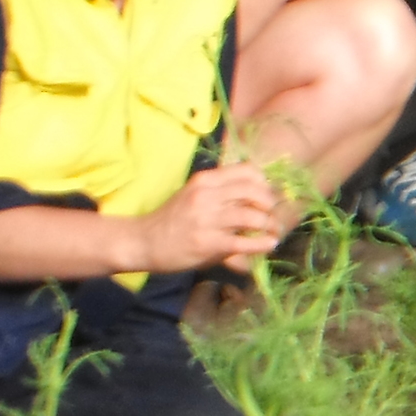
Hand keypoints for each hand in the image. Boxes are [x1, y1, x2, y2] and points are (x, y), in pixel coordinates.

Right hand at [135, 164, 281, 273]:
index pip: (247, 171)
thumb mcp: (194, 194)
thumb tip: (258, 193)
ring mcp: (207, 220)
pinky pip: (244, 241)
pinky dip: (262, 243)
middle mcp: (207, 196)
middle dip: (270, 204)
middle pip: (254, 191)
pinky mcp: (208, 243)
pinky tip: (270, 244)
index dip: (264, 182)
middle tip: (273, 214)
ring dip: (269, 224)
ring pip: (252, 216)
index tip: (268, 194)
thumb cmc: (173, 219)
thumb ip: (221, 191)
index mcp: (205, 180)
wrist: (143, 242)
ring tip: (273, 230)